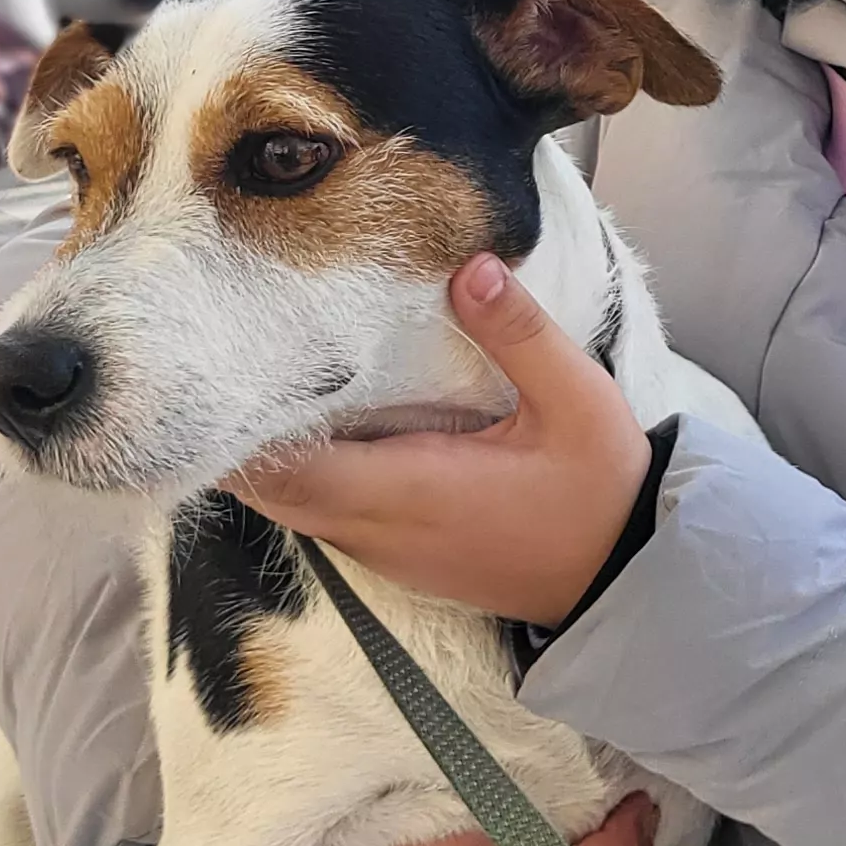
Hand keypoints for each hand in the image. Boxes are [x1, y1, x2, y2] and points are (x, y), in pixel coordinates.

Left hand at [229, 255, 652, 626]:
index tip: (219, 371)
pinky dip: (305, 474)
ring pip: (292, 505)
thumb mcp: (576, 401)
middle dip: (241, 434)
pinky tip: (318, 424)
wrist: (627, 579)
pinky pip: (324, 515)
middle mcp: (378, 530)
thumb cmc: (600, 492)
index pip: (289, 472)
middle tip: (225, 357)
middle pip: (270, 491)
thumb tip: (469, 266)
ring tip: (262, 379)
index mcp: (410, 490)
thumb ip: (518, 334)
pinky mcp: (396, 556)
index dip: (241, 432)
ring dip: (270, 455)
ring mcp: (383, 551)